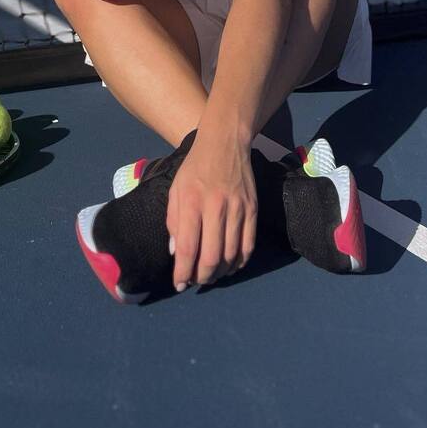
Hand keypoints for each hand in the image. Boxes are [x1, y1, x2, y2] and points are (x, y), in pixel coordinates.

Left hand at [166, 133, 257, 290]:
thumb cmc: (195, 167)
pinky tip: (230, 266)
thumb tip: (177, 253)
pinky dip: (239, 262)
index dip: (183, 271)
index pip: (187, 247)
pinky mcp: (253, 209)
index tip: (179, 284)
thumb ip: (173, 221)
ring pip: (231, 255)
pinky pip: (249, 245)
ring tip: (211, 275)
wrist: (225, 143)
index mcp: (191, 202)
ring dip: (220, 272)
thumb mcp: (175, 190)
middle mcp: (216, 207)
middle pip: (211, 257)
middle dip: (202, 277)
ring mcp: (238, 209)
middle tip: (195, 281)